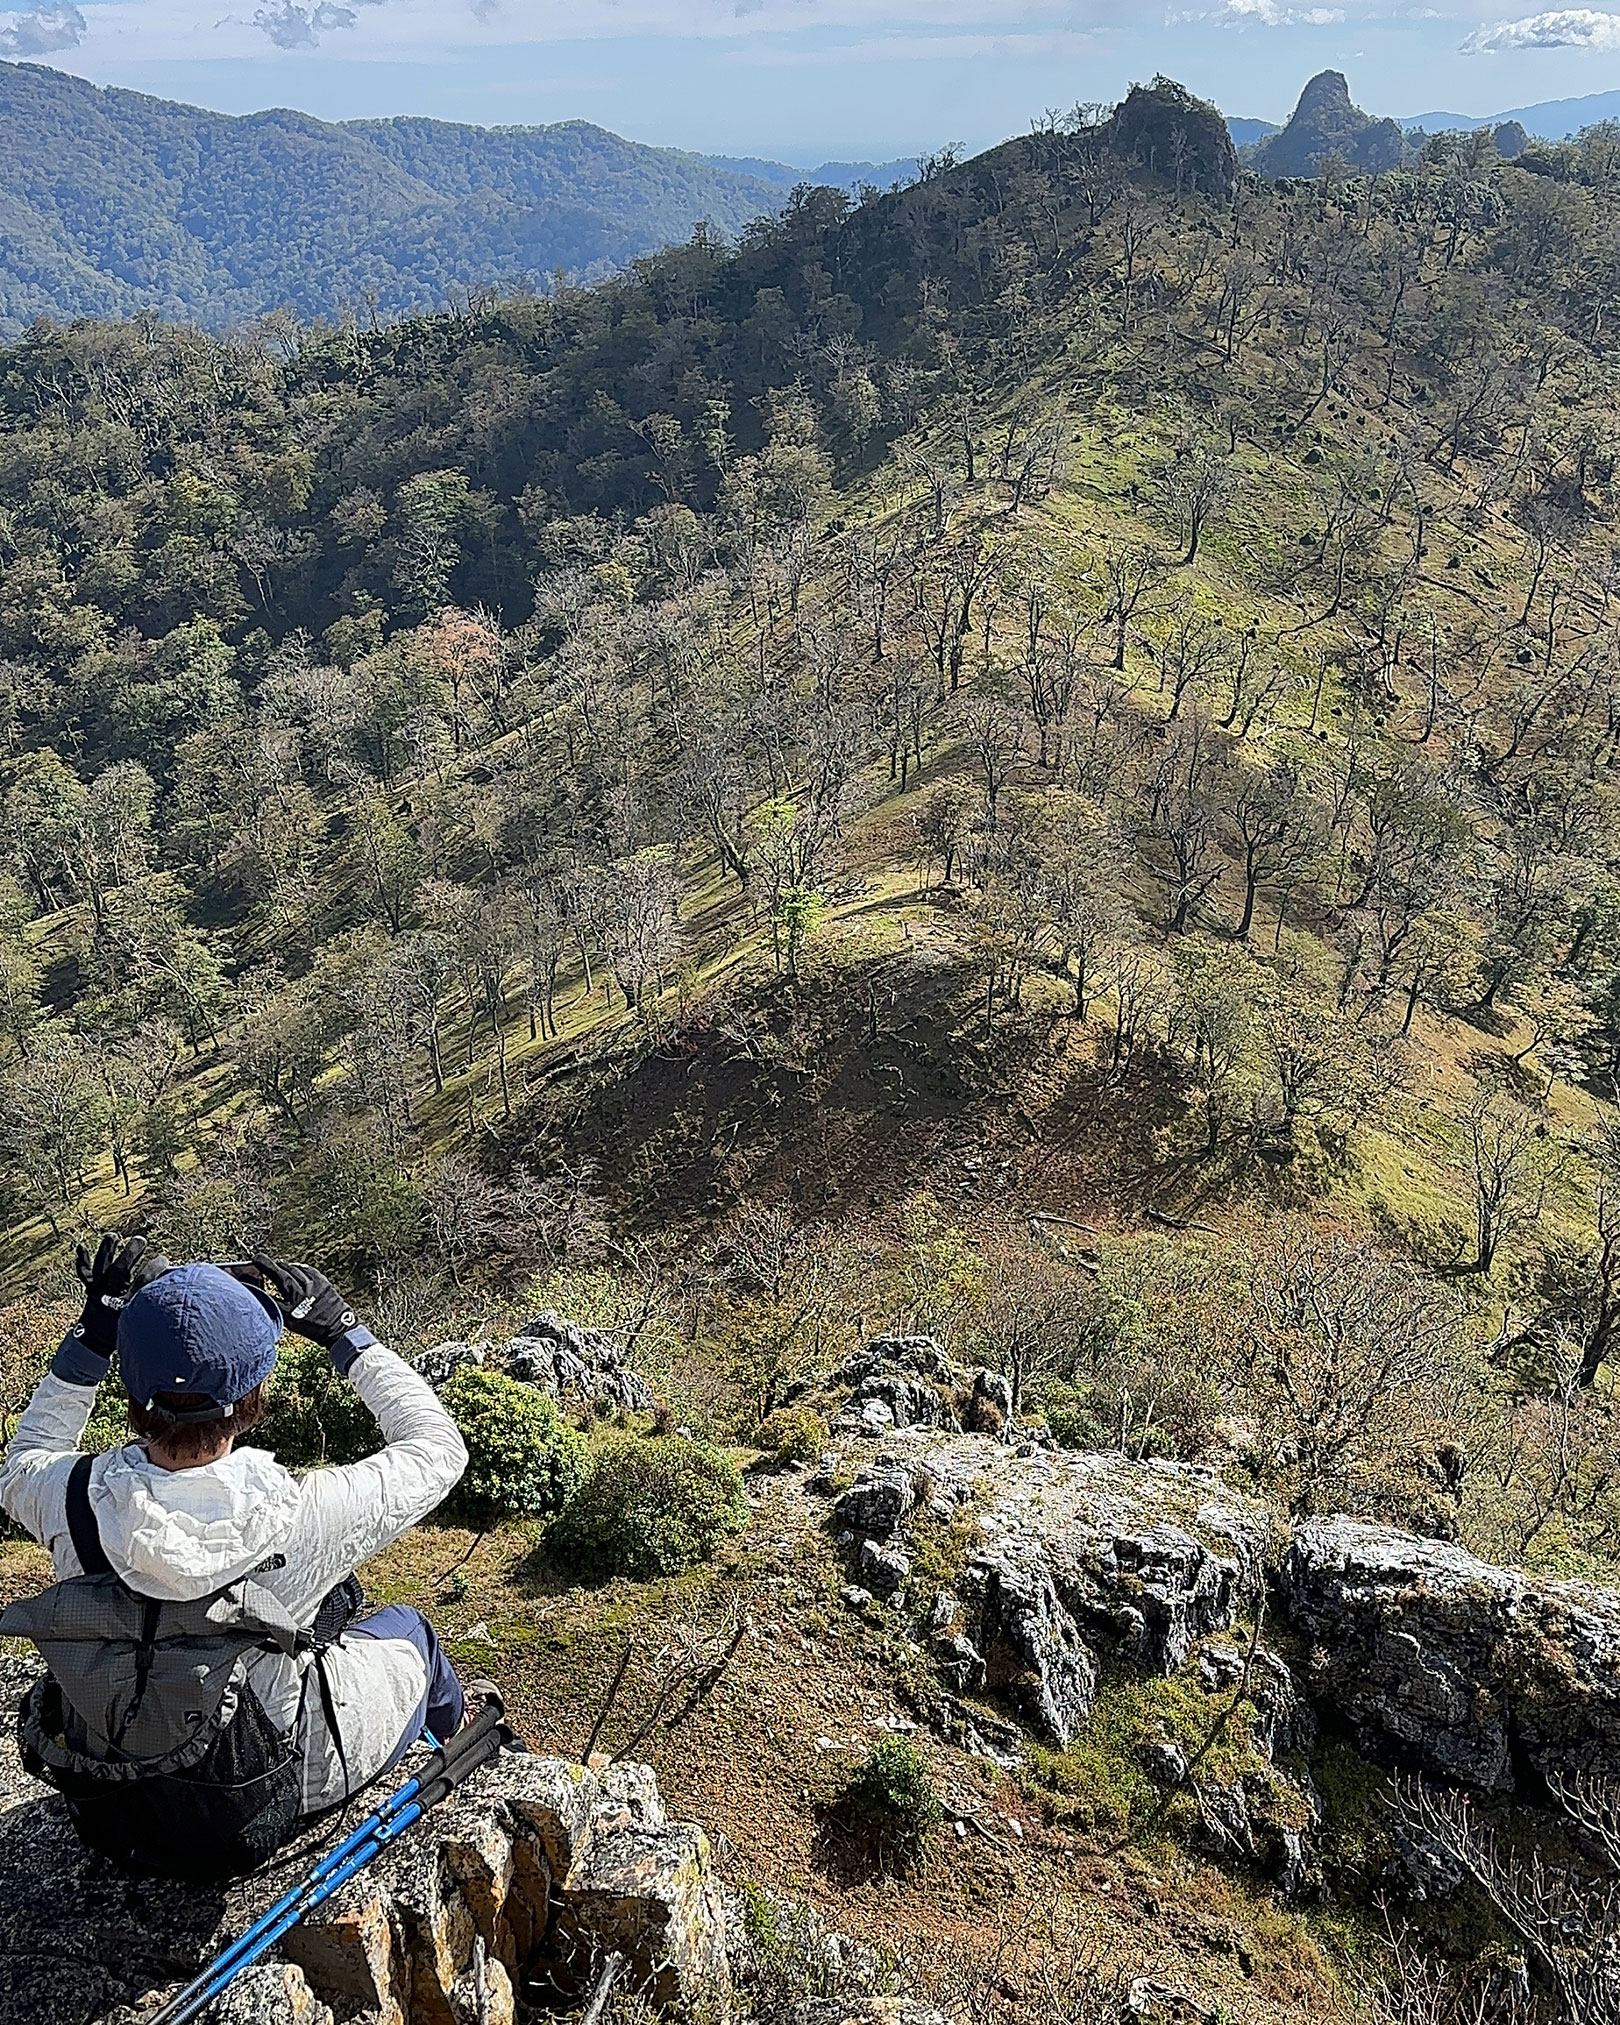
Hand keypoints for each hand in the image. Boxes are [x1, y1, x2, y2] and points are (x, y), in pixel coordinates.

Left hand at [72, 1234, 172, 1357]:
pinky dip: (81, 1260)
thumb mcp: (143, 1320)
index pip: (142, 1281)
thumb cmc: (126, 1330)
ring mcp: (97, 1291)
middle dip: (130, 1253)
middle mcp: (109, 1295)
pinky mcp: (89, 1289)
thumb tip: (178, 1283)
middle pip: (118, 1270)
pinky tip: (80, 1246)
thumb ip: (157, 1303)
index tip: (165, 1259)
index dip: (154, 1269)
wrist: (95, 1341)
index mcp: (126, 1304)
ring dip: (106, 1250)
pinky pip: (83, 1273)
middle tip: (141, 1239)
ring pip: (100, 1267)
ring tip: (113, 1235)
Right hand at [247, 1254, 360, 1354]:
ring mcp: (314, 1284)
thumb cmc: (311, 1327)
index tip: (255, 1258)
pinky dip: (298, 1268)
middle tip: (261, 1261)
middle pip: (283, 1272)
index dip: (264, 1267)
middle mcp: (303, 1290)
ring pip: (295, 1269)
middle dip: (271, 1265)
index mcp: (292, 1301)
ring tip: (277, 1267)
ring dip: (284, 1267)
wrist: (337, 1327)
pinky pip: (307, 1270)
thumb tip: (262, 1292)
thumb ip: (275, 1305)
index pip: (274, 1280)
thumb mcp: (288, 1320)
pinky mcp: (323, 1281)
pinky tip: (294, 1270)